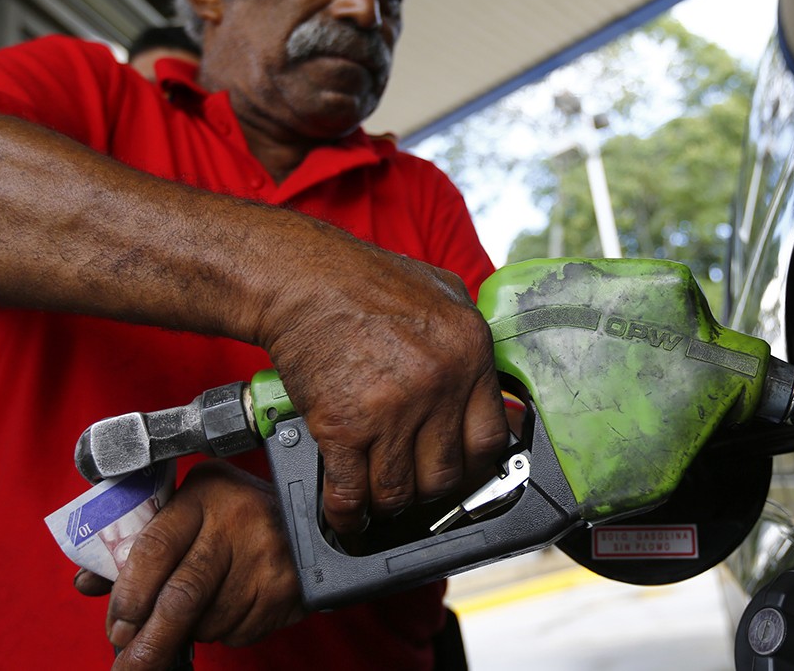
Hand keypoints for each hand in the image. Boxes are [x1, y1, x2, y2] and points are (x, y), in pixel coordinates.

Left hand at [74, 461, 303, 669]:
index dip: (129, 595)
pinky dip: (223, 631)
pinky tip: (231, 604)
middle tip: (130, 665)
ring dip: (191, 631)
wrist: (310, 518)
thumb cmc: (234, 514)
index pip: (155, 548)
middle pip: (182, 597)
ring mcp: (267, 557)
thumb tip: (86, 583)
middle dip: (150, 640)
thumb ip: (139, 545)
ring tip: (198, 609)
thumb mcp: (188, 510)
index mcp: (206, 494)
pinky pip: (238, 631)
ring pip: (208, 620)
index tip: (116, 627)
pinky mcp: (286, 590)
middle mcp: (239, 522)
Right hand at [255, 244, 505, 533]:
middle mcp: (438, 385)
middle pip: (446, 475)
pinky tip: (346, 515)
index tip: (464, 473)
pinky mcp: (342, 427)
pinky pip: (351, 493)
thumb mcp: (443, 292)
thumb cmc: (367, 279)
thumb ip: (469, 339)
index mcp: (469, 353)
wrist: (303, 278)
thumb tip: (486, 382)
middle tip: (416, 484)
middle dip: (430, 488)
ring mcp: (391, 410)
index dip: (476, 466)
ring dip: (388, 502)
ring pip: (401, 492)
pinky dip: (347, 514)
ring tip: (379, 496)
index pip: (490, 440)